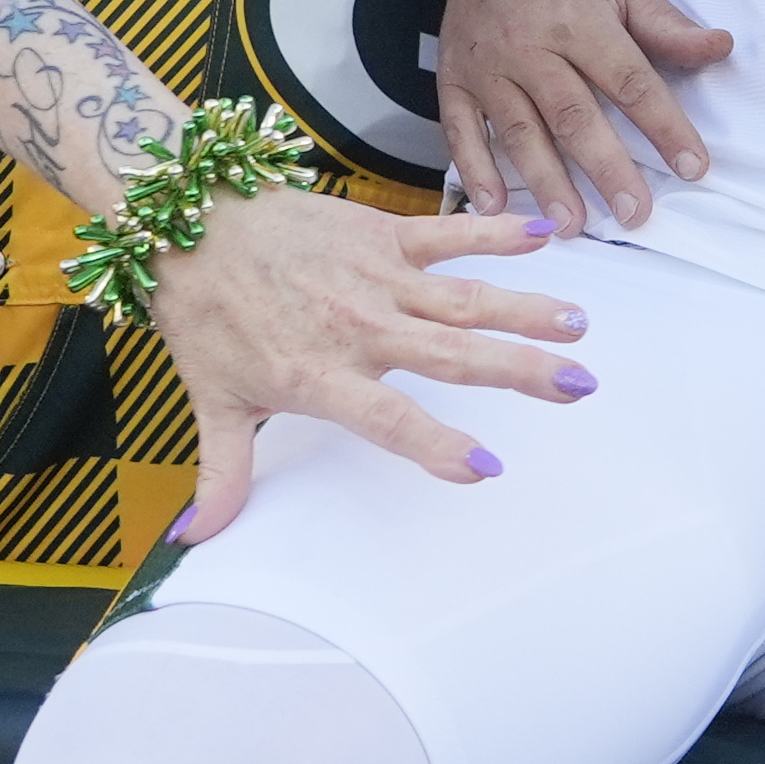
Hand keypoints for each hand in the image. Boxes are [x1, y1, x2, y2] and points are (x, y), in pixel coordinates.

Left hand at [141, 183, 588, 534]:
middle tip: (578, 386)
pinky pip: (448, 235)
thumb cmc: (203, 314)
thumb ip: (222, 473)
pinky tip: (544, 234)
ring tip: (578, 324)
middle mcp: (359, 329)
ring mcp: (375, 279)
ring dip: (525, 309)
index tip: (487, 467)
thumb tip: (198, 541)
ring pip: (465, 299)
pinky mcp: (380, 236)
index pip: (391, 419)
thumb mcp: (212, 402)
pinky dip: (495, 230)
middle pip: (453, 356)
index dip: (438, 444)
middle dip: (519, 372)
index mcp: (320, 377)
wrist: (186, 222)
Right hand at [434, 0, 729, 233]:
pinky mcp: (454, 78)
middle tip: (634, 215)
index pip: (630, 81)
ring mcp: (487, 64)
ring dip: (545, 181)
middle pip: (574, 115)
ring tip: (570, 225)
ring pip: (519, 131)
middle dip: (606, 169)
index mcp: (580, 19)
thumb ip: (667, 25)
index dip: (664, 126)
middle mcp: (530, 45)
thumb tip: (722, 48)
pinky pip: (460, 129)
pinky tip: (494, 206)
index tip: (694, 167)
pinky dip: (474, 169)